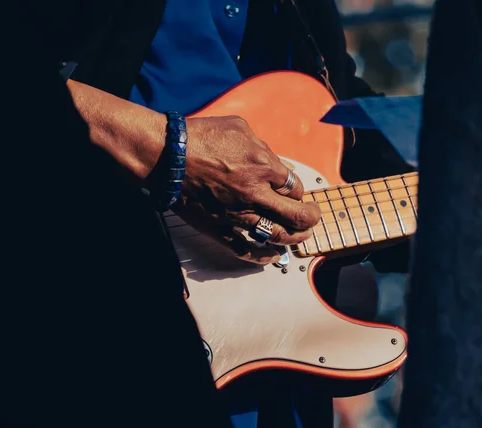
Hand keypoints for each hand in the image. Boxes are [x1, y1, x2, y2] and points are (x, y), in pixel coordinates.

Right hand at [173, 116, 320, 263]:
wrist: (167, 156)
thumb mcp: (240, 128)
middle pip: (296, 214)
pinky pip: (245, 249)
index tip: (294, 191)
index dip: (298, 190)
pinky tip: (273, 257)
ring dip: (295, 238)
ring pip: (277, 234)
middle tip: (314, 217)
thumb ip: (264, 147)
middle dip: (310, 217)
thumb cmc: (200, 138)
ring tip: (302, 237)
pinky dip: (262, 256)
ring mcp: (238, 214)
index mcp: (264, 166)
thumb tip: (276, 162)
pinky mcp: (219, 228)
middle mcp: (255, 193)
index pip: (294, 185)